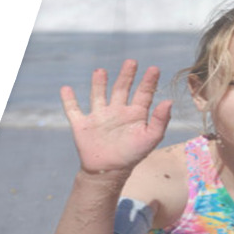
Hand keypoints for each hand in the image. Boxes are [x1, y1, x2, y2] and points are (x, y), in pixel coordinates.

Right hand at [60, 59, 171, 175]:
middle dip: (126, 75)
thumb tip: (168, 101)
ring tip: (100, 71)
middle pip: (122, 89)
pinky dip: (68, 100)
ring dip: (99, 83)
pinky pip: (73, 110)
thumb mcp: (150, 138)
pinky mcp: (83, 125)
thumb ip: (159, 120)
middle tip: (131, 61)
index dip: (149, 82)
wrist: (108, 172)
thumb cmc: (132, 156)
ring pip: (98, 95)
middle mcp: (117, 113)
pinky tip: (65, 88)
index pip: (143, 94)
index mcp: (134, 115)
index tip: (154, 69)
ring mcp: (99, 117)